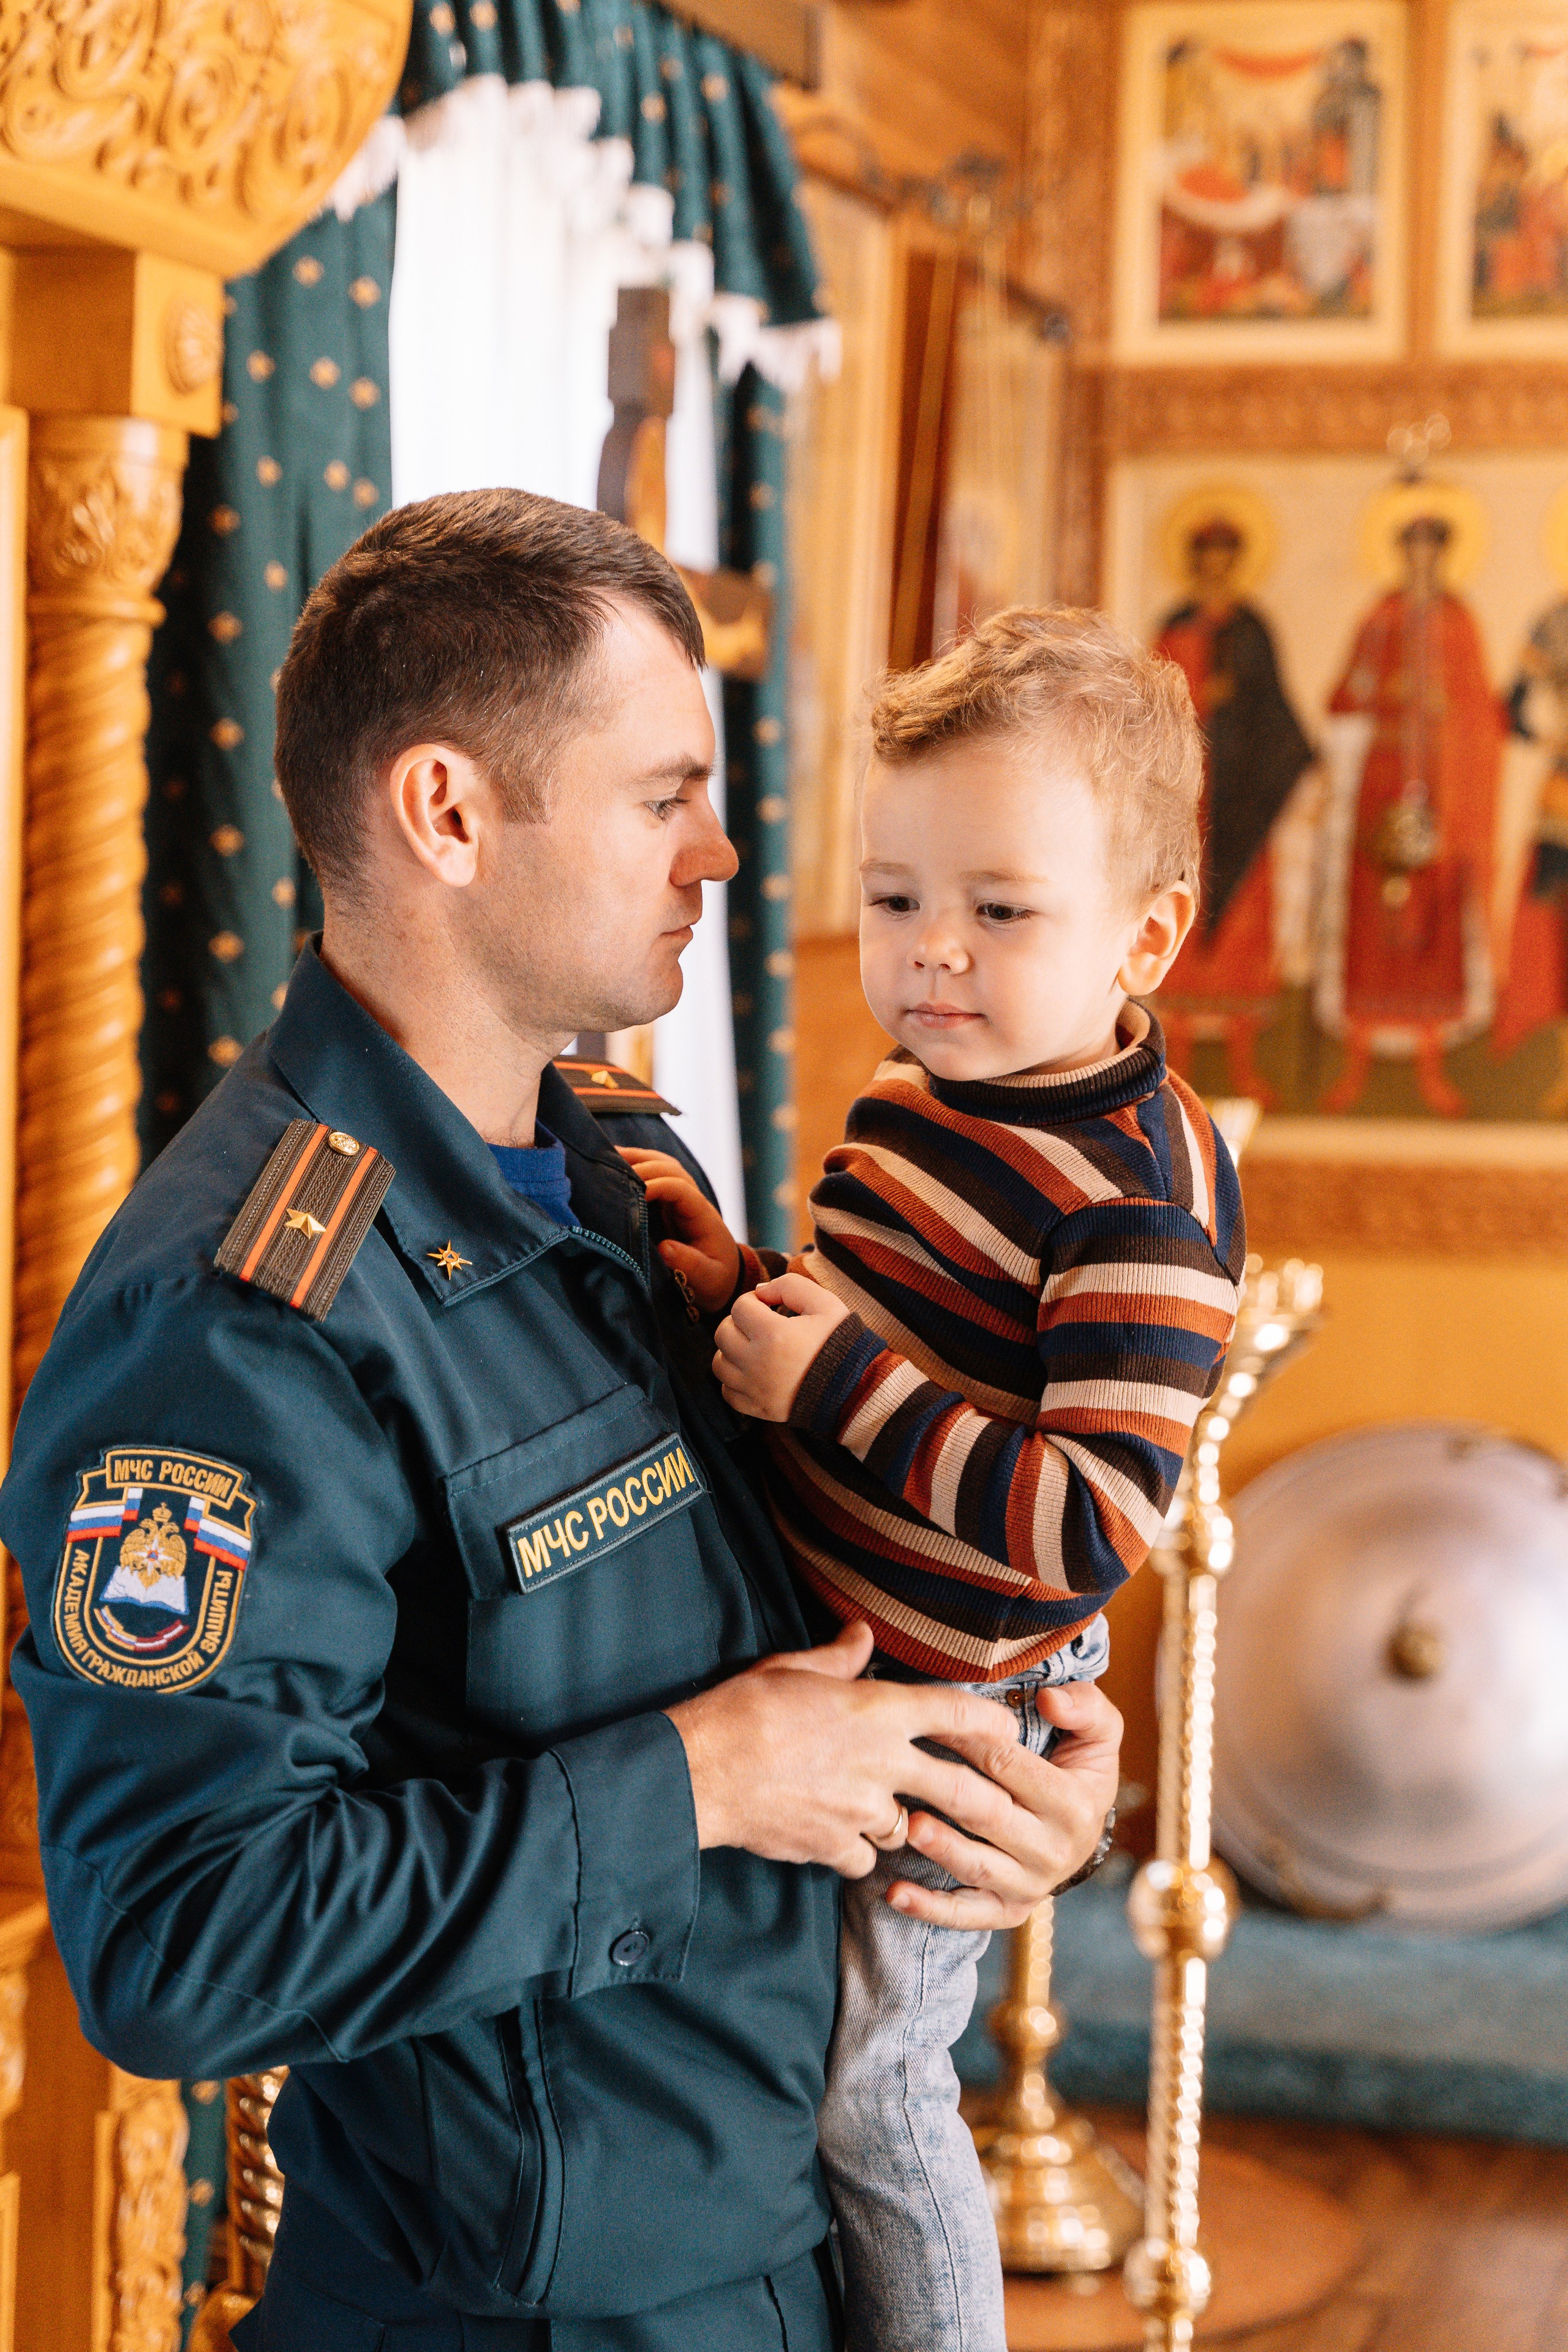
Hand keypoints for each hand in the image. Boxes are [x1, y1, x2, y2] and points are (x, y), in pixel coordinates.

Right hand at [618, 1147, 739, 1312]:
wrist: (722, 1277)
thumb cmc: (715, 1277)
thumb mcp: (708, 1277)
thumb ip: (690, 1264)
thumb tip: (664, 1248)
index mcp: (701, 1214)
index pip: (680, 1187)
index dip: (657, 1185)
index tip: (636, 1193)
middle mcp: (690, 1199)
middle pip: (669, 1167)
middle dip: (642, 1165)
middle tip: (612, 1169)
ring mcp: (677, 1198)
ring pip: (659, 1164)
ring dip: (635, 1158)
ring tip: (607, 1155)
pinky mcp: (664, 1202)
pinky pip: (650, 1175)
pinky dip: (633, 1166)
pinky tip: (612, 1163)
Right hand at [664, 1623, 1122, 1927]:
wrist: (701, 1771)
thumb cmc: (743, 1710)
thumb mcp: (792, 1669)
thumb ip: (838, 1659)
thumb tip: (861, 1637)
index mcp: (876, 1710)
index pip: (954, 1710)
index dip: (989, 1721)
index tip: (1009, 1730)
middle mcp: (881, 1760)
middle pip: (955, 1785)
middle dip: (976, 1797)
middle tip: (988, 1803)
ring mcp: (862, 1809)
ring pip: (906, 1826)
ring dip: (899, 1822)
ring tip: (875, 1811)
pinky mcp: (836, 1847)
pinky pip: (866, 1859)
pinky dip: (857, 1852)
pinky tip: (838, 1839)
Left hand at [713, 1273, 848, 1421]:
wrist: (856, 1388)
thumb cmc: (841, 1343)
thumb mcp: (825, 1303)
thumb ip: (790, 1286)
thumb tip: (760, 1291)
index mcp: (773, 1335)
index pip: (740, 1307)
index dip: (754, 1301)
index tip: (769, 1306)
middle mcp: (758, 1363)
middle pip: (722, 1333)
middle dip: (738, 1323)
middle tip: (759, 1324)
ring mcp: (756, 1389)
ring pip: (719, 1364)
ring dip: (731, 1351)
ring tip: (753, 1347)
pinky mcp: (758, 1408)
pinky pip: (728, 1393)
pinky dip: (733, 1381)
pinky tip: (752, 1371)